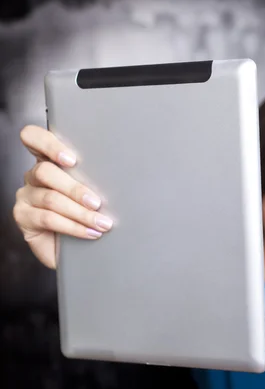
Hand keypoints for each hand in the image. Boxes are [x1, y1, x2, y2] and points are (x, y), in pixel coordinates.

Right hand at [13, 125, 112, 268]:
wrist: (77, 250)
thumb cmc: (86, 216)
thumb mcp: (91, 194)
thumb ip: (93, 179)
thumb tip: (118, 176)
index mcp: (49, 161)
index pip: (33, 138)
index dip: (48, 144)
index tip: (72, 160)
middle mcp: (34, 176)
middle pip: (45, 171)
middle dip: (76, 189)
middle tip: (97, 203)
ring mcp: (26, 196)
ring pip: (51, 198)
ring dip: (80, 212)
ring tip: (101, 223)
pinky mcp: (23, 217)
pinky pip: (48, 218)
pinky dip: (73, 227)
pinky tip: (89, 232)